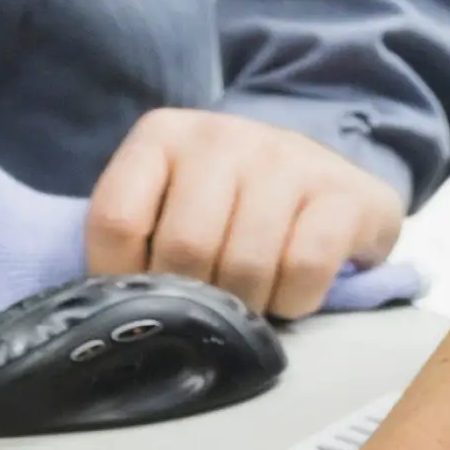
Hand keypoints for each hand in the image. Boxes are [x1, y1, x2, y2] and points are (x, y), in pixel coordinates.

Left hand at [91, 106, 406, 315]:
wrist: (323, 178)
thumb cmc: (229, 207)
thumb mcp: (168, 205)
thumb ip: (132, 240)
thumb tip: (104, 313)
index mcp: (162, 135)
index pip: (115, 220)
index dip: (123, 278)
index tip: (145, 300)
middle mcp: (222, 135)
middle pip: (184, 247)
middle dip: (193, 301)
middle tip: (206, 312)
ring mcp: (287, 157)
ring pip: (245, 263)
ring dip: (245, 308)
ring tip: (248, 302)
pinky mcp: (344, 192)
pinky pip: (305, 268)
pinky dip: (294, 301)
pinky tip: (291, 293)